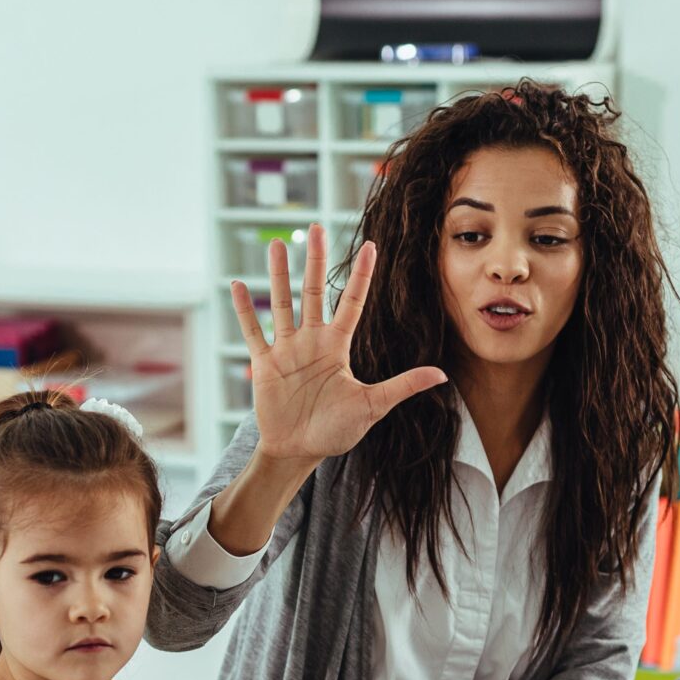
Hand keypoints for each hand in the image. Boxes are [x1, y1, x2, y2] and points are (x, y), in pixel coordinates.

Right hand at [230, 226, 445, 467]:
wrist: (300, 452)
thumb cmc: (336, 431)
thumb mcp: (372, 406)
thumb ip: (402, 386)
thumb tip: (442, 375)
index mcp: (337, 347)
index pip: (351, 303)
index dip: (360, 276)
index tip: (370, 246)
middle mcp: (312, 341)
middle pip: (312, 292)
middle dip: (313, 261)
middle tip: (315, 228)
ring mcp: (287, 349)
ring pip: (281, 303)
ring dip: (278, 275)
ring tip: (275, 244)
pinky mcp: (265, 364)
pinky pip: (253, 331)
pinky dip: (245, 310)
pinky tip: (237, 285)